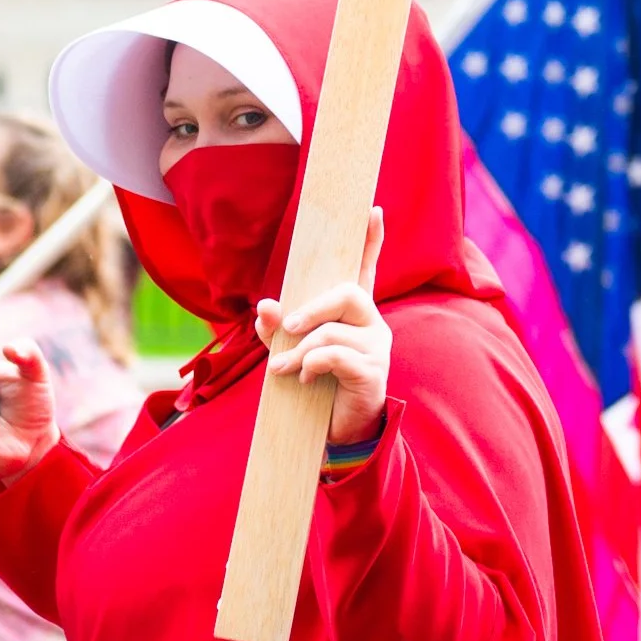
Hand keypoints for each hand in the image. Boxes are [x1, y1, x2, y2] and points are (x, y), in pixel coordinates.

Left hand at [256, 209, 391, 445]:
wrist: (338, 429)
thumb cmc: (316, 383)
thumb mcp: (290, 350)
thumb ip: (277, 327)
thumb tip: (265, 307)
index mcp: (353, 313)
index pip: (365, 269)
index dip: (370, 241)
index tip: (373, 211)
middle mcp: (371, 323)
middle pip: (348, 293)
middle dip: (311, 309)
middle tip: (286, 328)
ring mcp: (376, 347)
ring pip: (333, 331)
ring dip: (299, 351)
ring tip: (282, 369)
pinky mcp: (373, 371)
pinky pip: (336, 357)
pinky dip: (311, 367)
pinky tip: (306, 380)